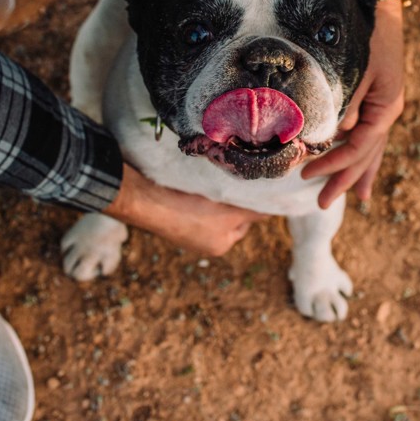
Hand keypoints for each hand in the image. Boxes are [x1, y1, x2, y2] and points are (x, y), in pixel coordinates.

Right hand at [104, 163, 264, 255]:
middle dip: (233, 197)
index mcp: (219, 245)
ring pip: (211, 205)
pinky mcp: (172, 210)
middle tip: (237, 177)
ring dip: (215, 191)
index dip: (252, 204)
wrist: (145, 200)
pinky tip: (198, 177)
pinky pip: (193, 199)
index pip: (246, 222)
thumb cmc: (191, 212)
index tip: (256, 185)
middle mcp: (203, 240)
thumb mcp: (230, 214)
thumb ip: (253, 212)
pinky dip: (198, 189)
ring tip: (217, 175)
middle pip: (229, 214)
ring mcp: (186, 227)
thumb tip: (274, 210)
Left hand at [303, 0, 404, 207]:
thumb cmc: (363, 32)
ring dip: (360, 171)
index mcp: (385, 105)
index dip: (334, 164)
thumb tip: (332, 135)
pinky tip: (363, 165)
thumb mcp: (353, 68)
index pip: (358, 146)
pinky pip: (370, 132)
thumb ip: (343, 102)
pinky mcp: (377, 97)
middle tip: (323, 204)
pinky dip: (364, 151)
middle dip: (345, 179)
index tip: (307, 173)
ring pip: (372, 146)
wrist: (378, 1)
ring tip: (357, 196)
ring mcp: (384, 104)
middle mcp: (388, 109)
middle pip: (367, 153)